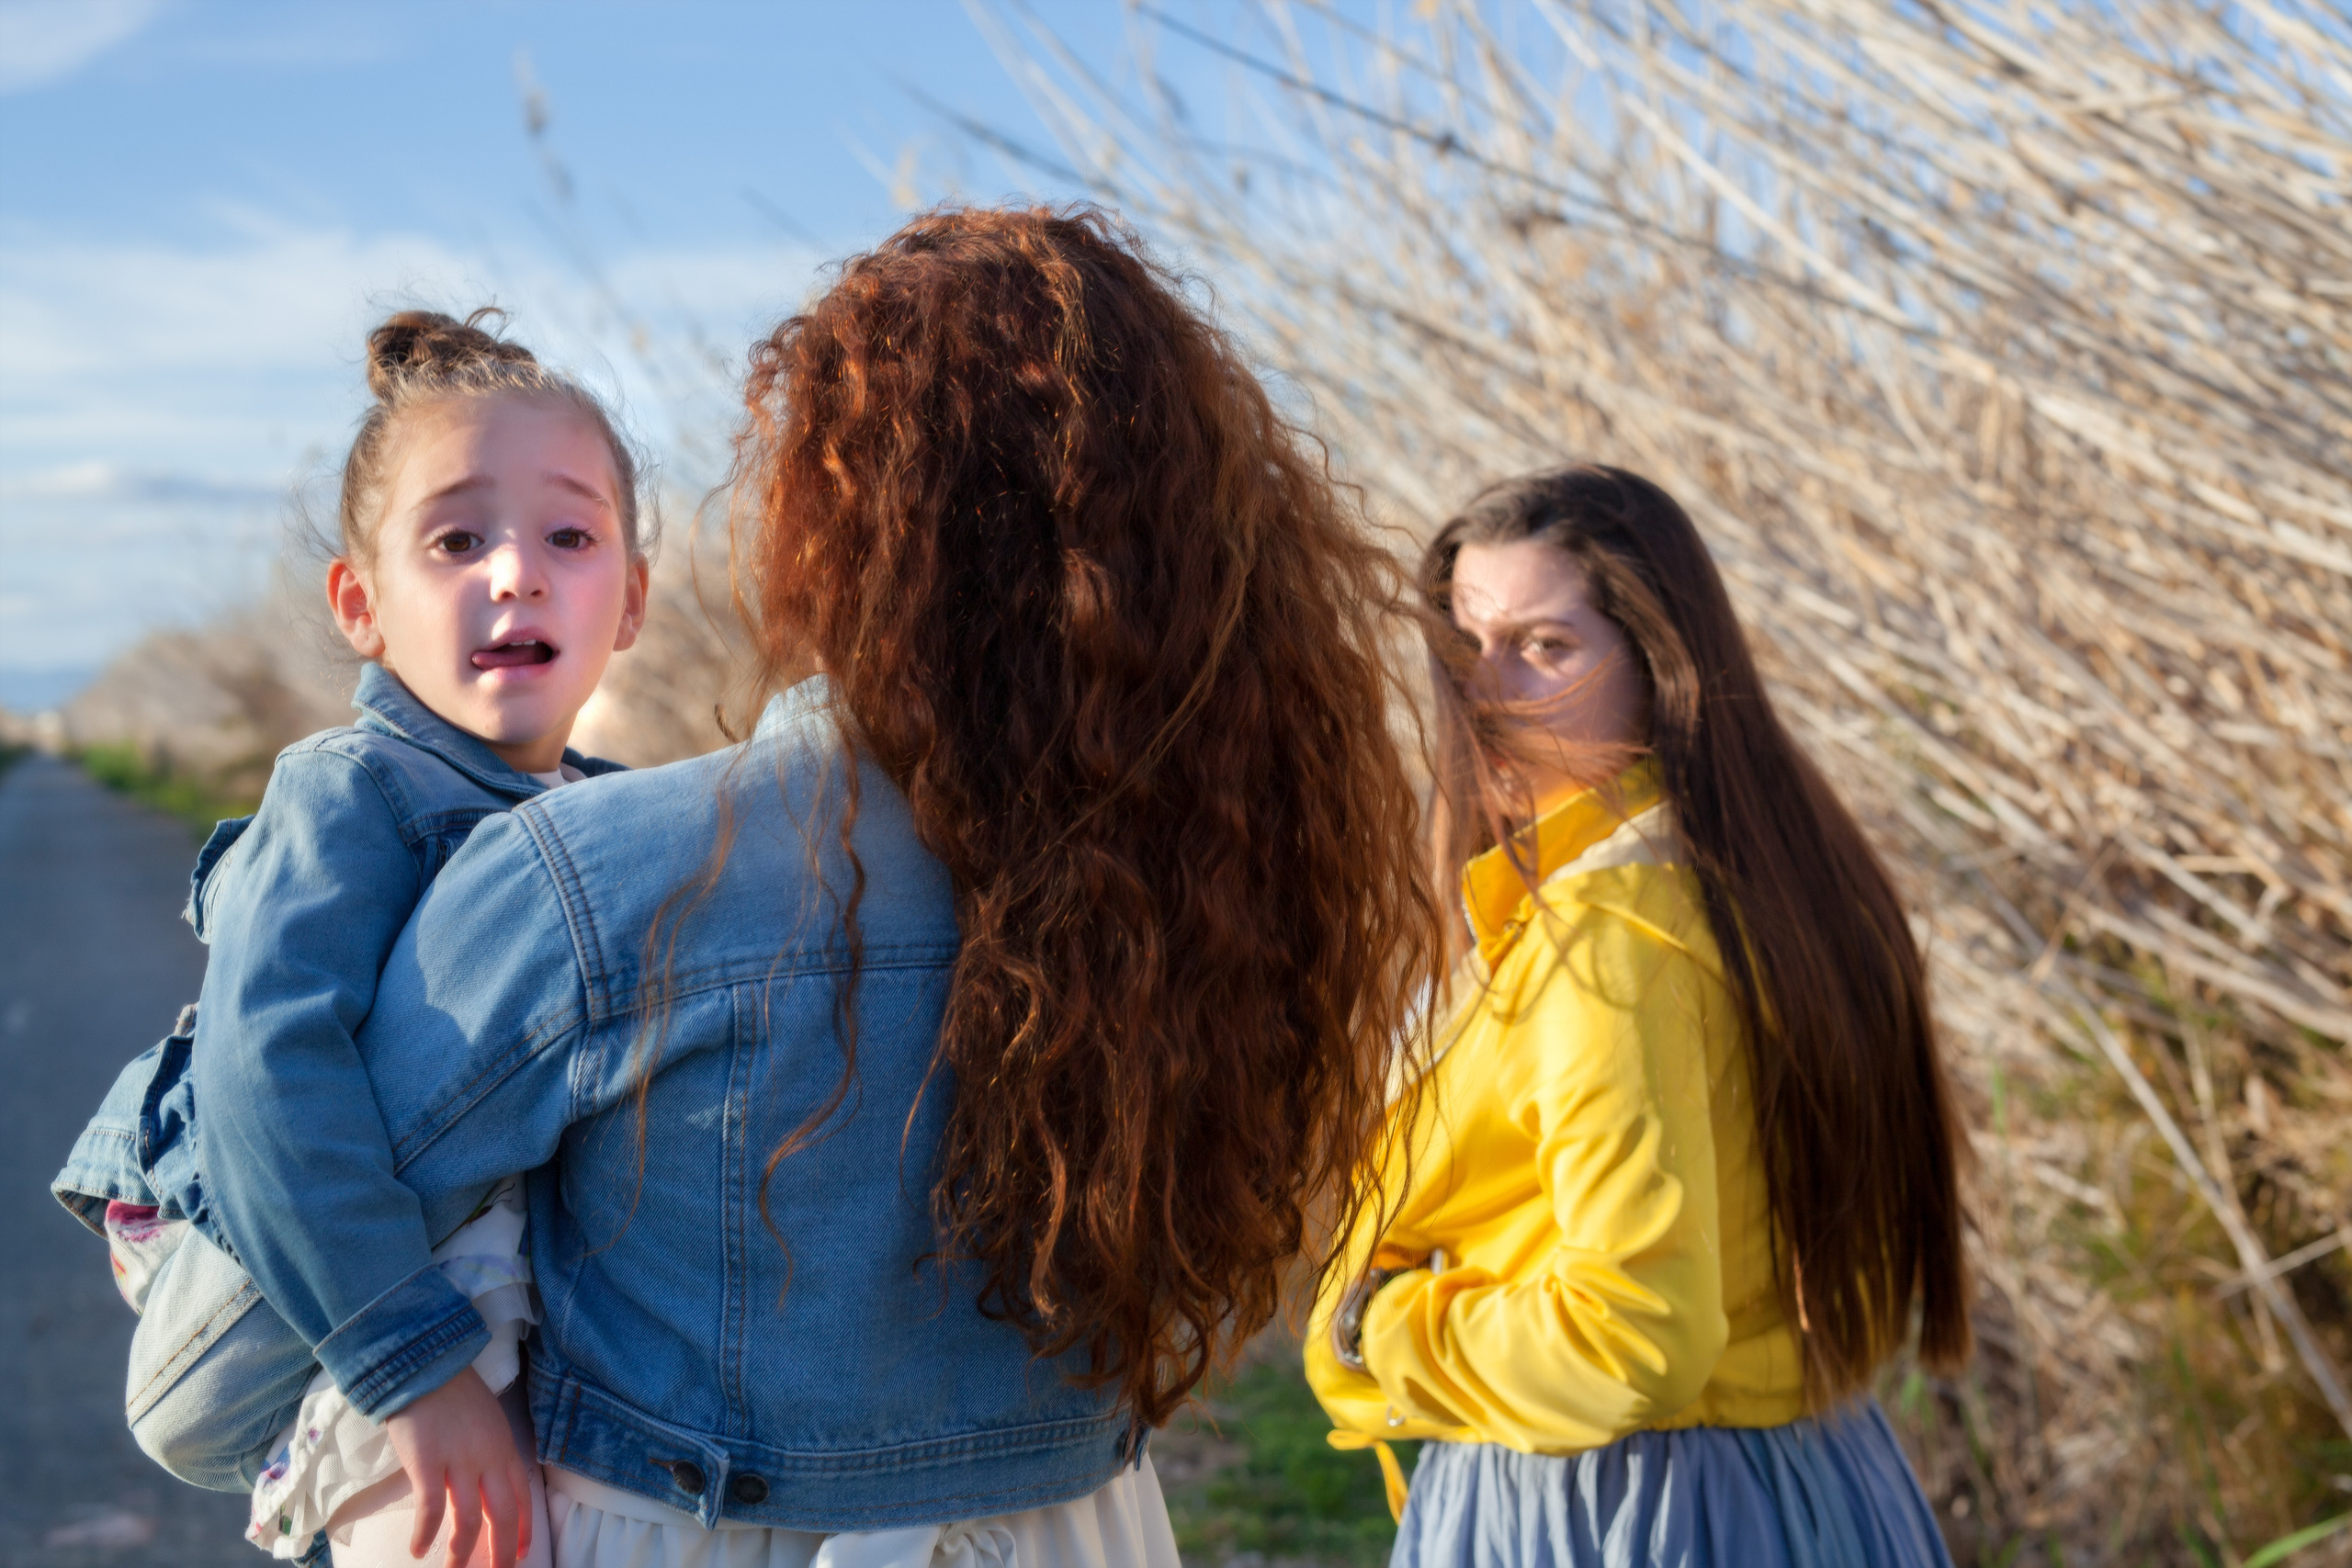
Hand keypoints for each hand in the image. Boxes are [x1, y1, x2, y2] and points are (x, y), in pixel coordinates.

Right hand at [384, 1369, 532, 1567]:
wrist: (425, 1364)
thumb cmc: (453, 1392)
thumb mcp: (486, 1420)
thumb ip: (490, 1450)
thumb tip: (487, 1483)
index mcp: (504, 1447)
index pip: (522, 1497)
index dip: (524, 1529)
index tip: (522, 1554)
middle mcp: (488, 1458)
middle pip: (502, 1516)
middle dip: (501, 1552)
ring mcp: (459, 1461)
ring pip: (467, 1521)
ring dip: (460, 1553)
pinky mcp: (427, 1463)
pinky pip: (431, 1510)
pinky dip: (425, 1534)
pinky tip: (417, 1550)